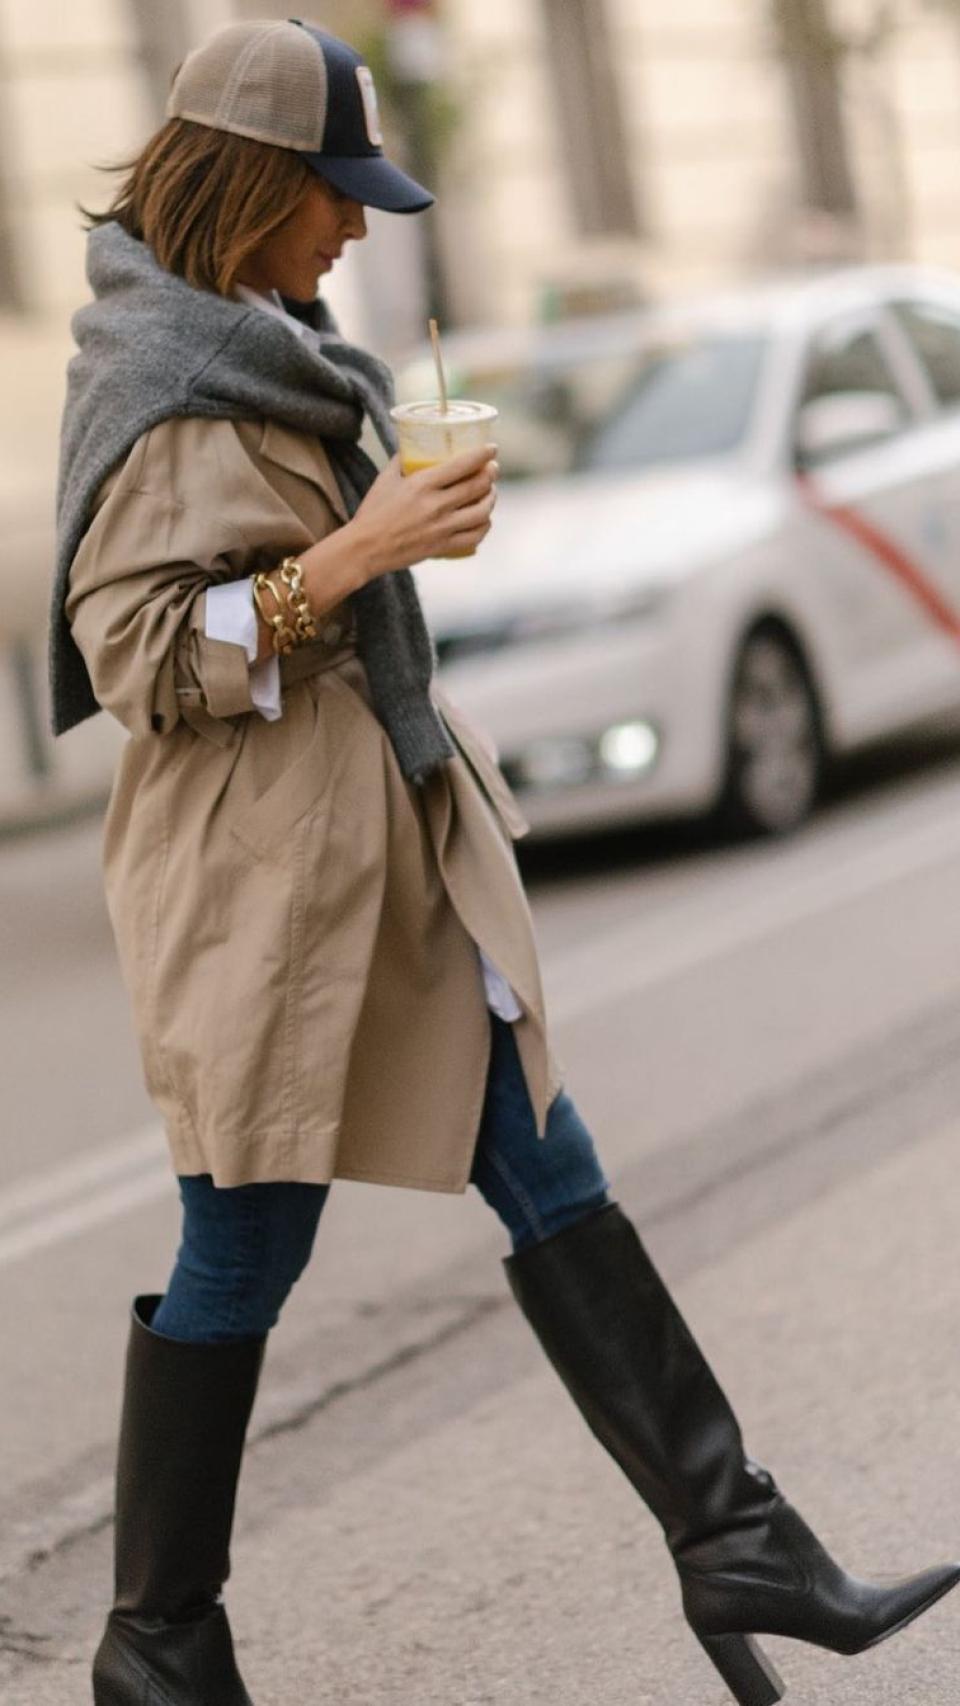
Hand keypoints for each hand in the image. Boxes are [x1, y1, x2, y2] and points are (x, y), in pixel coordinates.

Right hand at [347, 445, 498, 579]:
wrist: (364, 549)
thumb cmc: (373, 512)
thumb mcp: (385, 479)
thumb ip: (401, 460)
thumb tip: (413, 444)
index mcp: (422, 484)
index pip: (462, 465)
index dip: (482, 455)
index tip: (492, 449)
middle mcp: (436, 506)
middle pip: (477, 486)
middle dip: (490, 474)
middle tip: (492, 468)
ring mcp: (441, 528)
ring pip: (482, 512)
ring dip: (491, 499)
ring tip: (491, 492)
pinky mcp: (442, 546)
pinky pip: (474, 536)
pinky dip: (484, 526)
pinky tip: (484, 519)